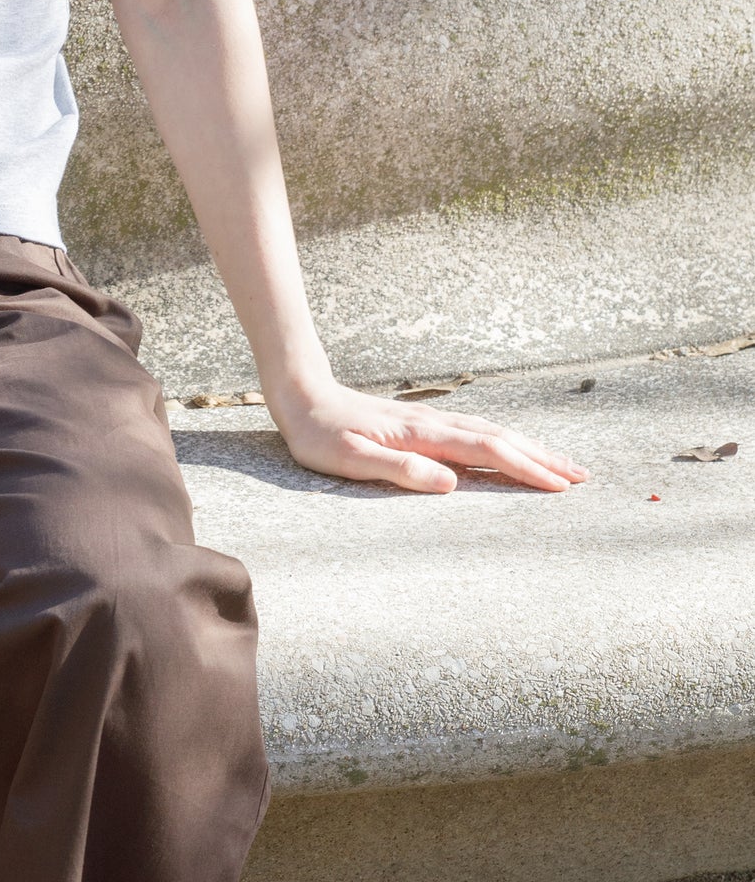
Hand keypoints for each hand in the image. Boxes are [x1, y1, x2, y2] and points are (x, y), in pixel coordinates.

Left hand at [270, 378, 586, 494]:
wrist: (301, 394)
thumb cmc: (319, 434)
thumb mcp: (350, 460)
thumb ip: (398, 469)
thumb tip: (449, 483)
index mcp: (423, 436)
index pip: (487, 453)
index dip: (526, 470)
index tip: (559, 487)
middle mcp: (434, 424)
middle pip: (502, 439)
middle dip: (543, 458)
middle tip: (581, 477)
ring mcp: (430, 420)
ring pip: (492, 432)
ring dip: (530, 447)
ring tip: (560, 464)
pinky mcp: (422, 423)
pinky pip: (476, 431)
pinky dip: (504, 440)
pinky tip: (511, 448)